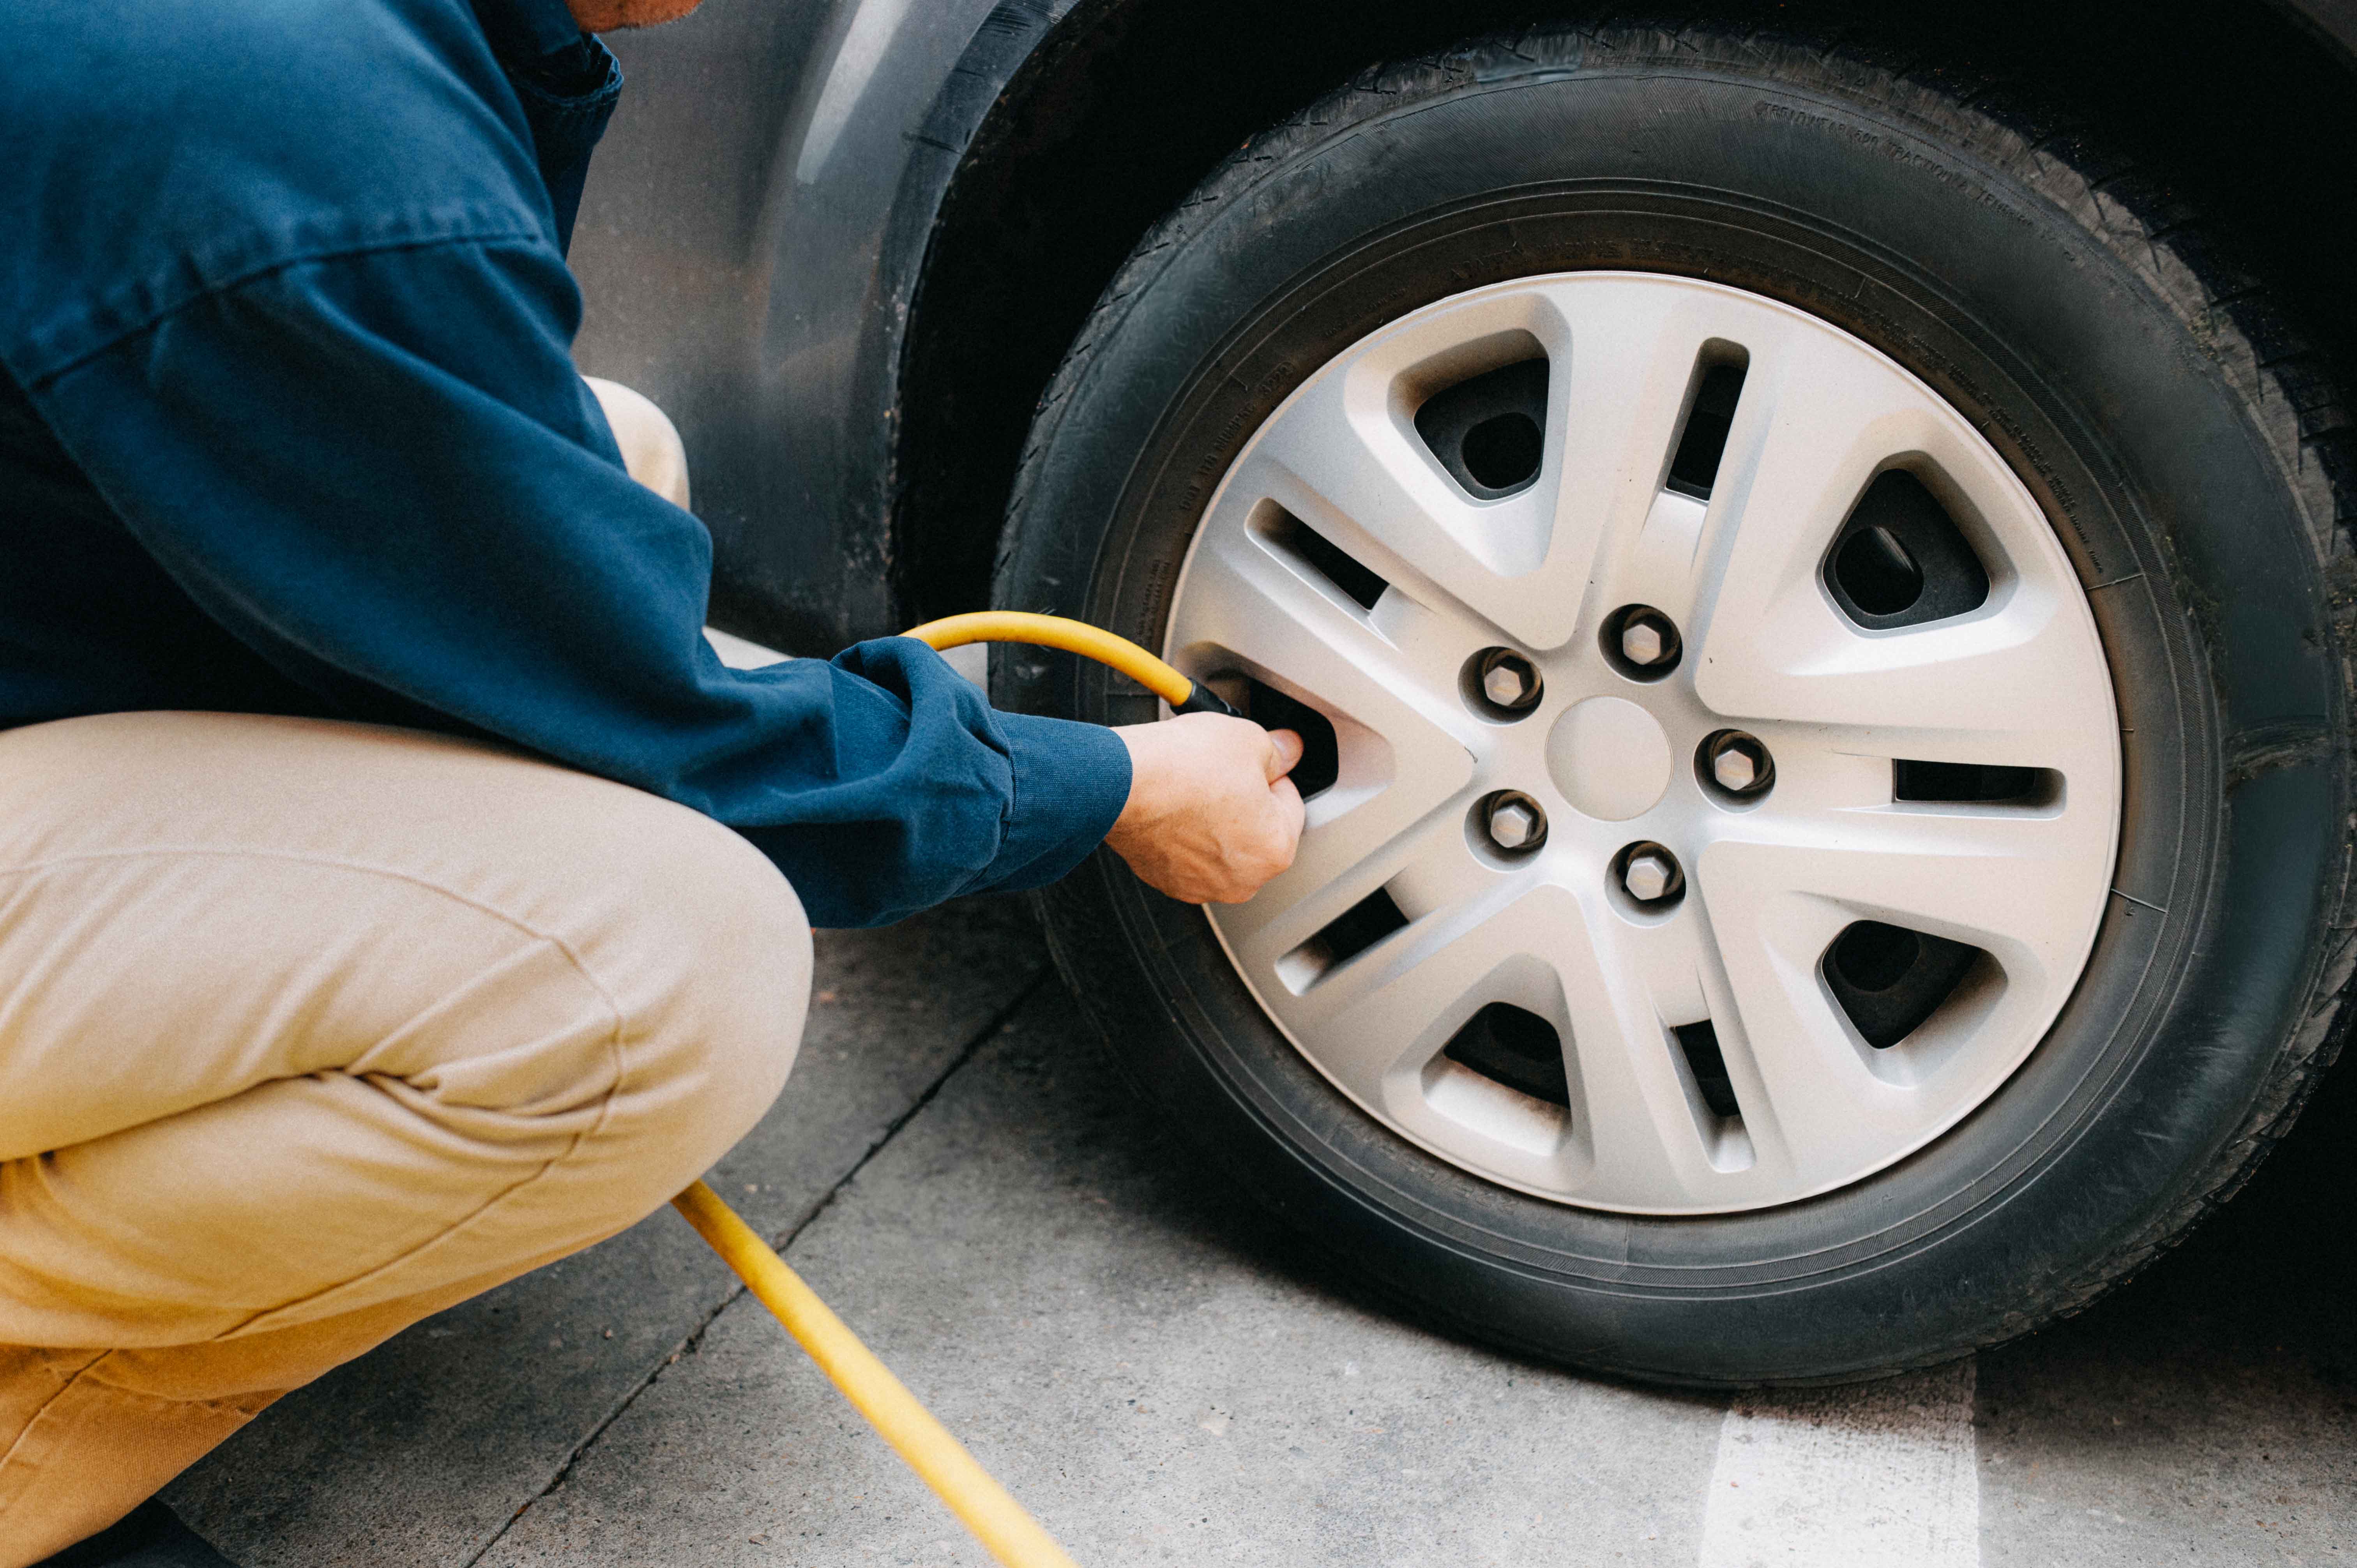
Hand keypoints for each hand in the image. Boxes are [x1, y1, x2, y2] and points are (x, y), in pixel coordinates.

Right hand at [1106, 715, 1305, 903]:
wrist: (1120, 783)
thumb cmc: (1181, 768)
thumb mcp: (1248, 740)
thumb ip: (1277, 751)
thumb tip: (1287, 750)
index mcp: (1275, 851)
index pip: (1291, 806)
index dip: (1273, 776)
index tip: (1257, 764)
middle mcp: (1241, 880)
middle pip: (1257, 832)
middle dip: (1246, 803)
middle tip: (1224, 773)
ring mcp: (1200, 885)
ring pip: (1221, 845)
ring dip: (1215, 819)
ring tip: (1196, 786)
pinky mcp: (1165, 880)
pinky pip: (1187, 854)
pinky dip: (1184, 832)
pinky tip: (1175, 805)